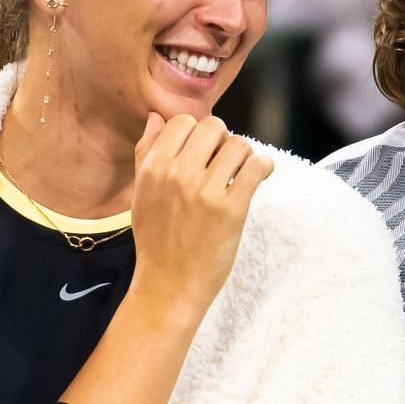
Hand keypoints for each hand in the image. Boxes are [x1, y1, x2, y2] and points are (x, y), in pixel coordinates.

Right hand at [128, 113, 272, 313]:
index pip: (183, 122)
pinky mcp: (231, 209)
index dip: (198, 134)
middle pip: (214, 126)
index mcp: (154, 167)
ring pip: (239, 144)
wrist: (169, 286)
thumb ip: (146, 153)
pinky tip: (259, 177)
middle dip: (223, 141)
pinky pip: (256, 167)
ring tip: (241, 174)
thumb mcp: (141, 194)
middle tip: (225, 163)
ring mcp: (205, 191)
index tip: (205, 152)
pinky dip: (263, 167)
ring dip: (244, 156)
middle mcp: (177, 174)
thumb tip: (156, 118)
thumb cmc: (156, 241)